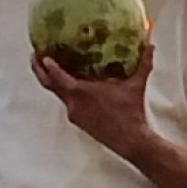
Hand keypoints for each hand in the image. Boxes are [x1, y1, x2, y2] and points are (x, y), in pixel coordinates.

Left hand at [33, 43, 156, 158]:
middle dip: (39, 70)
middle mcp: (72, 102)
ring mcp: (74, 113)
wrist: (131, 140)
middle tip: (36, 57)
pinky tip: (75, 90)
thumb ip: (143, 65)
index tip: (42, 54)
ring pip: (59, 94)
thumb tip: (151, 47)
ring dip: (54, 82)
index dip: (47, 63)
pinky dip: (67, 94)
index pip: (56, 75)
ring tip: (55, 71)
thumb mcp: (136, 86)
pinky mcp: (79, 122)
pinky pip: (68, 104)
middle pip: (48, 84)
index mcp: (80, 91)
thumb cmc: (131, 112)